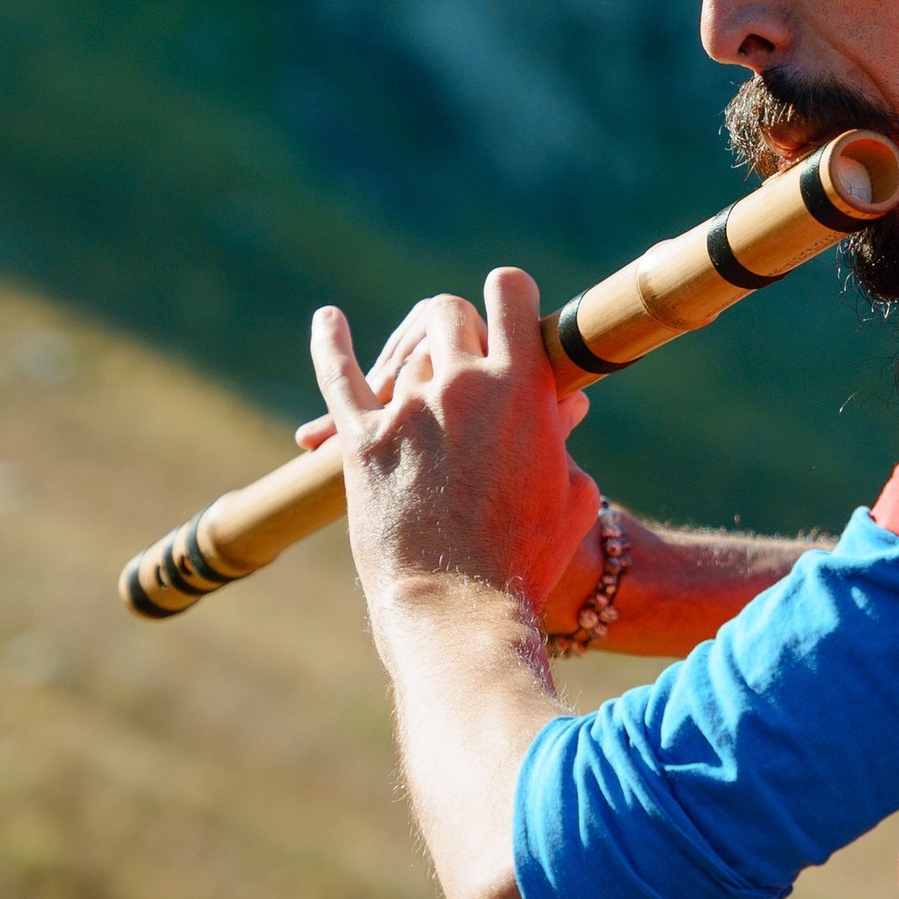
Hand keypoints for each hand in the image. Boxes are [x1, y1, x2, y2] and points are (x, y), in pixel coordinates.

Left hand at [308, 272, 597, 652]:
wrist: (460, 605)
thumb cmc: (527, 559)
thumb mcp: (571, 494)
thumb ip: (563, 437)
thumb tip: (568, 403)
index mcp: (522, 385)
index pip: (509, 293)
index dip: (506, 295)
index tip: (502, 306)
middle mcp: (463, 383)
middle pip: (447, 313)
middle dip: (454, 329)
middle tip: (459, 363)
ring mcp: (408, 409)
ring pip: (403, 353)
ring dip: (409, 360)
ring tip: (410, 382)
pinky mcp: (361, 440)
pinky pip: (337, 376)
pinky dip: (329, 344)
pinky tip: (326, 320)